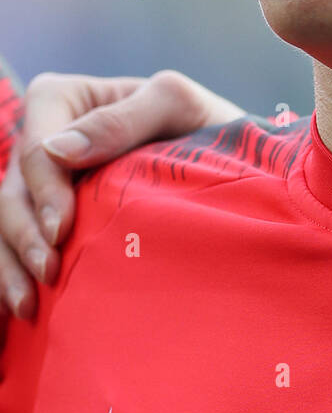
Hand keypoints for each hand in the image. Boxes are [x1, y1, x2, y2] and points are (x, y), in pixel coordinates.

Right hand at [0, 71, 243, 318]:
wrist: (227, 165)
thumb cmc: (203, 125)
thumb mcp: (175, 105)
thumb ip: (121, 120)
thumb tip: (58, 149)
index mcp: (62, 102)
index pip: (36, 148)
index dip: (43, 190)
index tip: (61, 230)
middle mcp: (42, 140)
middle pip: (12, 191)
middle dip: (23, 235)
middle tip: (50, 273)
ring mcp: (41, 185)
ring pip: (5, 225)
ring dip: (11, 266)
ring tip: (30, 306)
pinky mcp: (49, 221)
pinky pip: (16, 250)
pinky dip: (14, 278)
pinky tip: (23, 310)